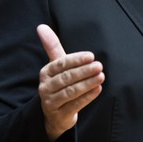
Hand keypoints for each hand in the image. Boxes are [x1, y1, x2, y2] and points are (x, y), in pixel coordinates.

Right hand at [36, 24, 103, 141]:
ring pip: (70, 92)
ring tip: (101, 77)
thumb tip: (41, 26)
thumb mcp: (56, 66)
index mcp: (46, 72)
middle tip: (99, 66)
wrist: (54, 114)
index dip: (76, 60)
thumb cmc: (58, 84)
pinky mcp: (59, 115)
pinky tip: (98, 89)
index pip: (60, 64)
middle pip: (66, 78)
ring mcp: (51, 102)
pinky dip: (87, 97)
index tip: (91, 56)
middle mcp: (45, 87)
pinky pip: (74, 105)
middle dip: (83, 71)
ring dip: (87, 84)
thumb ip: (52, 46)